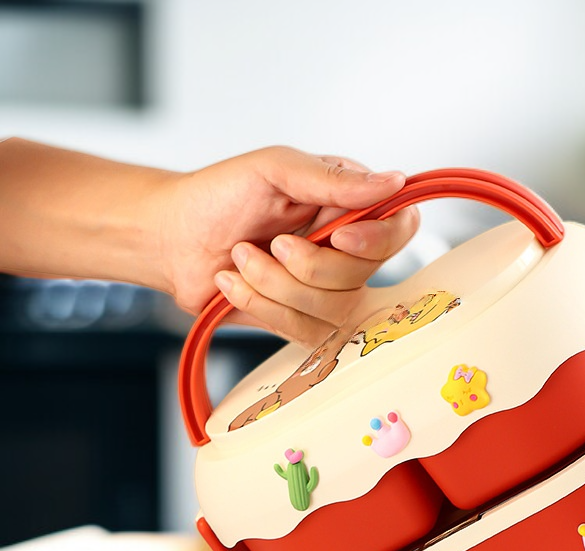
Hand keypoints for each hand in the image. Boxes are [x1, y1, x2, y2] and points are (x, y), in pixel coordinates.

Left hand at [158, 146, 418, 346]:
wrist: (171, 239)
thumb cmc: (218, 196)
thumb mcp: (275, 169)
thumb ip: (334, 180)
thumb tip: (394, 181)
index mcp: (348, 205)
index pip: (398, 227)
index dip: (376, 240)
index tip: (337, 236)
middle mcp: (346, 249)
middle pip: (365, 274)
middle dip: (310, 265)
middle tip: (271, 242)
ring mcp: (327, 288)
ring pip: (335, 308)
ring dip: (277, 285)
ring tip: (242, 258)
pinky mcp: (304, 321)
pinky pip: (306, 332)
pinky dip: (262, 305)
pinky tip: (235, 284)